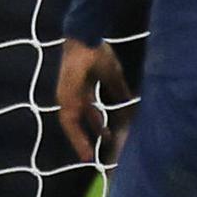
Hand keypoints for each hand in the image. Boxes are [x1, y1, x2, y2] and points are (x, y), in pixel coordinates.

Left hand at [54, 38, 125, 162]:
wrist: (88, 38)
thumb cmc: (98, 53)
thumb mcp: (114, 77)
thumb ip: (120, 92)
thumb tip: (131, 105)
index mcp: (82, 90)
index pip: (89, 112)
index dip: (97, 125)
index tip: (107, 139)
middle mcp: (72, 95)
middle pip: (78, 121)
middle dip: (86, 138)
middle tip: (93, 156)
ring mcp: (66, 95)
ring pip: (71, 124)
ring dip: (80, 141)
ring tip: (88, 157)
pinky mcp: (64, 96)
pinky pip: (69, 120)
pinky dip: (76, 134)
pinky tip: (84, 145)